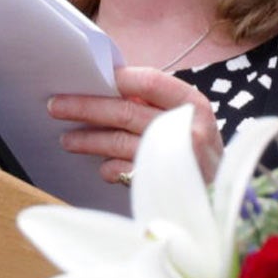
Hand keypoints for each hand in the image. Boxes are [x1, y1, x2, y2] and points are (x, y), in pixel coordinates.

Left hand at [48, 66, 223, 184]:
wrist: (222, 202)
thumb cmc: (196, 154)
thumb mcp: (187, 122)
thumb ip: (154, 106)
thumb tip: (105, 89)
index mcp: (193, 104)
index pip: (149, 81)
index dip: (117, 77)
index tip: (87, 75)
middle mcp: (186, 129)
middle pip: (125, 112)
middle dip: (85, 107)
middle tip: (56, 106)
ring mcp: (173, 159)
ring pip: (118, 142)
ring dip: (87, 140)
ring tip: (66, 139)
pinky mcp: (161, 185)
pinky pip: (123, 172)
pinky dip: (108, 169)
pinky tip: (100, 168)